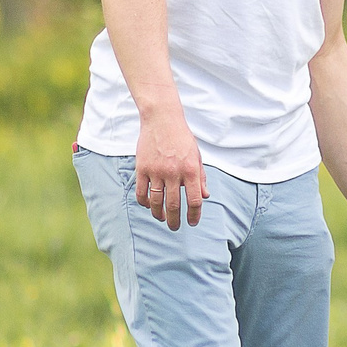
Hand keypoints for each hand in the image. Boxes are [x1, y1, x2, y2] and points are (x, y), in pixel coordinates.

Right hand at [135, 107, 207, 229]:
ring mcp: (156, 171)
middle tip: (175, 227)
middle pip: (173, 205)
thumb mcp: (197, 156)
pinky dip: (145, 202)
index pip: (194, 200)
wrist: (162, 120)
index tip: (192, 222)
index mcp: (191, 170)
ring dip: (159, 214)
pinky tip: (149, 206)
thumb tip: (205, 197)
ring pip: (156, 201)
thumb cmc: (182, 139)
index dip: (194, 215)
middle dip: (175, 220)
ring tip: (162, 218)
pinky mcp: (142, 168)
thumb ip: (201, 177)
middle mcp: (174, 172)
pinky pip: (141, 192)